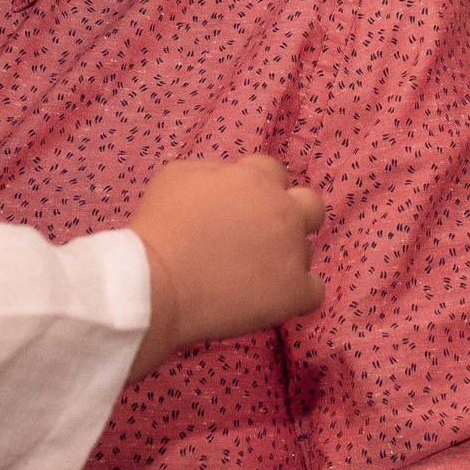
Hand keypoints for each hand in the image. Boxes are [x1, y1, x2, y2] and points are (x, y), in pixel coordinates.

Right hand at [127, 154, 325, 376]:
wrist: (155, 284)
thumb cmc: (159, 229)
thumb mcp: (178, 175)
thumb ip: (214, 170)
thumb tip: (229, 177)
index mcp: (256, 179)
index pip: (274, 173)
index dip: (257, 191)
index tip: (238, 211)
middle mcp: (283, 210)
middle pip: (312, 205)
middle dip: (293, 216)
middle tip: (262, 237)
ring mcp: (293, 252)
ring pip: (305, 251)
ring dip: (283, 259)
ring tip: (246, 276)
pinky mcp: (295, 292)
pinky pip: (314, 291)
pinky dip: (294, 295)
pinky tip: (267, 299)